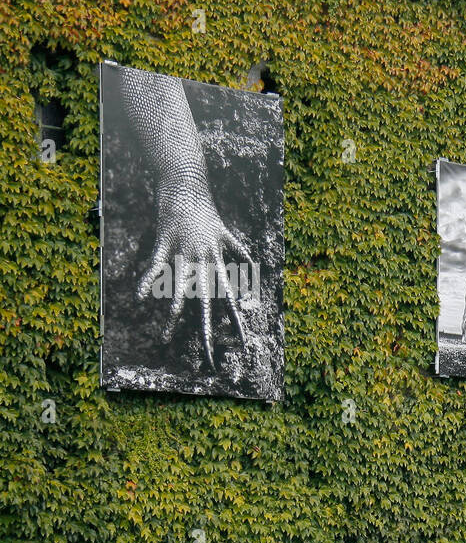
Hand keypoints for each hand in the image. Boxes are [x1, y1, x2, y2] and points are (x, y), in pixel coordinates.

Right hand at [140, 187, 251, 366]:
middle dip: (206, 332)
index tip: (242, 345)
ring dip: (172, 316)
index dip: (237, 322)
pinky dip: (145, 280)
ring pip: (178, 291)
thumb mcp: (227, 233)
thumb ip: (239, 252)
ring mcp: (183, 253)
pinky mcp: (164, 241)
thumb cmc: (206, 210)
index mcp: (217, 263)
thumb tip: (251, 269)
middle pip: (206, 304)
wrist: (187, 184)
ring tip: (166, 339)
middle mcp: (202, 262)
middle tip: (209, 358)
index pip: (231, 299)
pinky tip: (137, 297)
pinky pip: (154, 265)